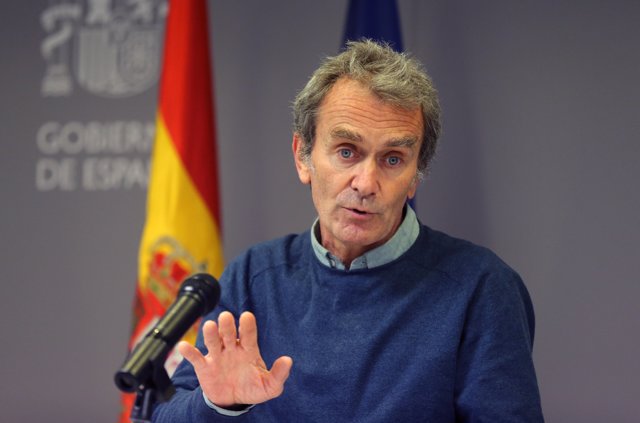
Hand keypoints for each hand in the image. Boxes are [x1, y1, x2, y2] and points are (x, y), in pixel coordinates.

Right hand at [177, 311, 292, 407]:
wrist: (233, 401)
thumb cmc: (252, 388)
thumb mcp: (270, 386)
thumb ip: (279, 374)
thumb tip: (288, 360)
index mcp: (249, 349)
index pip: (248, 333)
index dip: (247, 325)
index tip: (247, 316)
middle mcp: (232, 348)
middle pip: (229, 332)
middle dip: (227, 325)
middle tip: (226, 318)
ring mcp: (217, 355)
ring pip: (213, 340)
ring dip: (211, 333)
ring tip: (210, 327)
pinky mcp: (204, 366)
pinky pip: (195, 357)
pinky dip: (188, 351)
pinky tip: (184, 346)